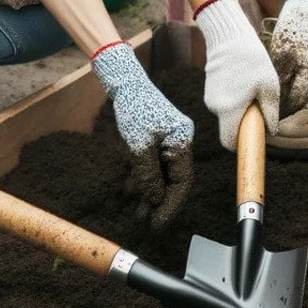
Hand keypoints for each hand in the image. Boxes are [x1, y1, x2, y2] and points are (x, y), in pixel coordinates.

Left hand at [91, 44, 195, 228]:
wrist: (125, 83)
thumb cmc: (133, 109)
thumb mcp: (139, 145)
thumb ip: (148, 175)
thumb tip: (154, 200)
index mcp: (183, 141)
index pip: (183, 181)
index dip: (171, 205)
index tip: (158, 224)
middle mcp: (180, 142)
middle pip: (174, 180)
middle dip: (160, 202)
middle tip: (147, 223)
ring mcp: (169, 141)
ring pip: (162, 175)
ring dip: (150, 194)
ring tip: (137, 213)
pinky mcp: (157, 140)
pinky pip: (154, 165)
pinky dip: (144, 179)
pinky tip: (132, 192)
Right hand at [194, 0, 280, 149]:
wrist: (229, 37)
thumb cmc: (252, 61)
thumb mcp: (269, 86)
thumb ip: (270, 112)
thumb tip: (272, 131)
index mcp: (230, 110)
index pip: (229, 142)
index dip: (242, 144)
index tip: (254, 136)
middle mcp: (216, 107)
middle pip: (229, 129)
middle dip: (244, 124)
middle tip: (258, 106)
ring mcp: (210, 99)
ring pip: (227, 115)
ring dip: (240, 110)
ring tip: (250, 89)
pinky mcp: (209, 90)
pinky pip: (224, 104)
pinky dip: (233, 100)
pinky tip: (241, 82)